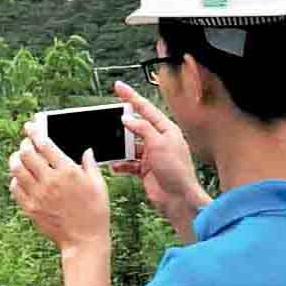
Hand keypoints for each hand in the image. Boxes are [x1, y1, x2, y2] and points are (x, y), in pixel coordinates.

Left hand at [8, 134, 113, 252]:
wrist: (84, 240)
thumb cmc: (95, 212)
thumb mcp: (98, 185)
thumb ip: (90, 165)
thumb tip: (87, 151)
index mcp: (68, 171)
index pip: (45, 144)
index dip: (35, 131)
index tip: (31, 126)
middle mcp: (50, 181)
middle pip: (27, 153)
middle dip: (25, 143)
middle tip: (27, 143)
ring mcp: (38, 195)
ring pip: (16, 168)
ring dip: (16, 159)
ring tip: (20, 157)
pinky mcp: (30, 208)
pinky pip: (14, 188)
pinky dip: (15, 179)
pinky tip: (21, 178)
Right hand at [106, 81, 204, 214]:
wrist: (178, 199)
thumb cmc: (176, 171)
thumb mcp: (159, 144)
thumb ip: (142, 129)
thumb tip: (127, 119)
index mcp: (166, 129)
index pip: (146, 109)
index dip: (131, 97)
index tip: (118, 87)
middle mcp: (159, 140)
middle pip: (136, 126)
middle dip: (122, 126)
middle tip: (107, 120)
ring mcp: (152, 155)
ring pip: (130, 146)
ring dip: (120, 148)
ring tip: (109, 146)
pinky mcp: (145, 169)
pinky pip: (129, 163)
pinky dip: (121, 164)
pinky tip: (115, 166)